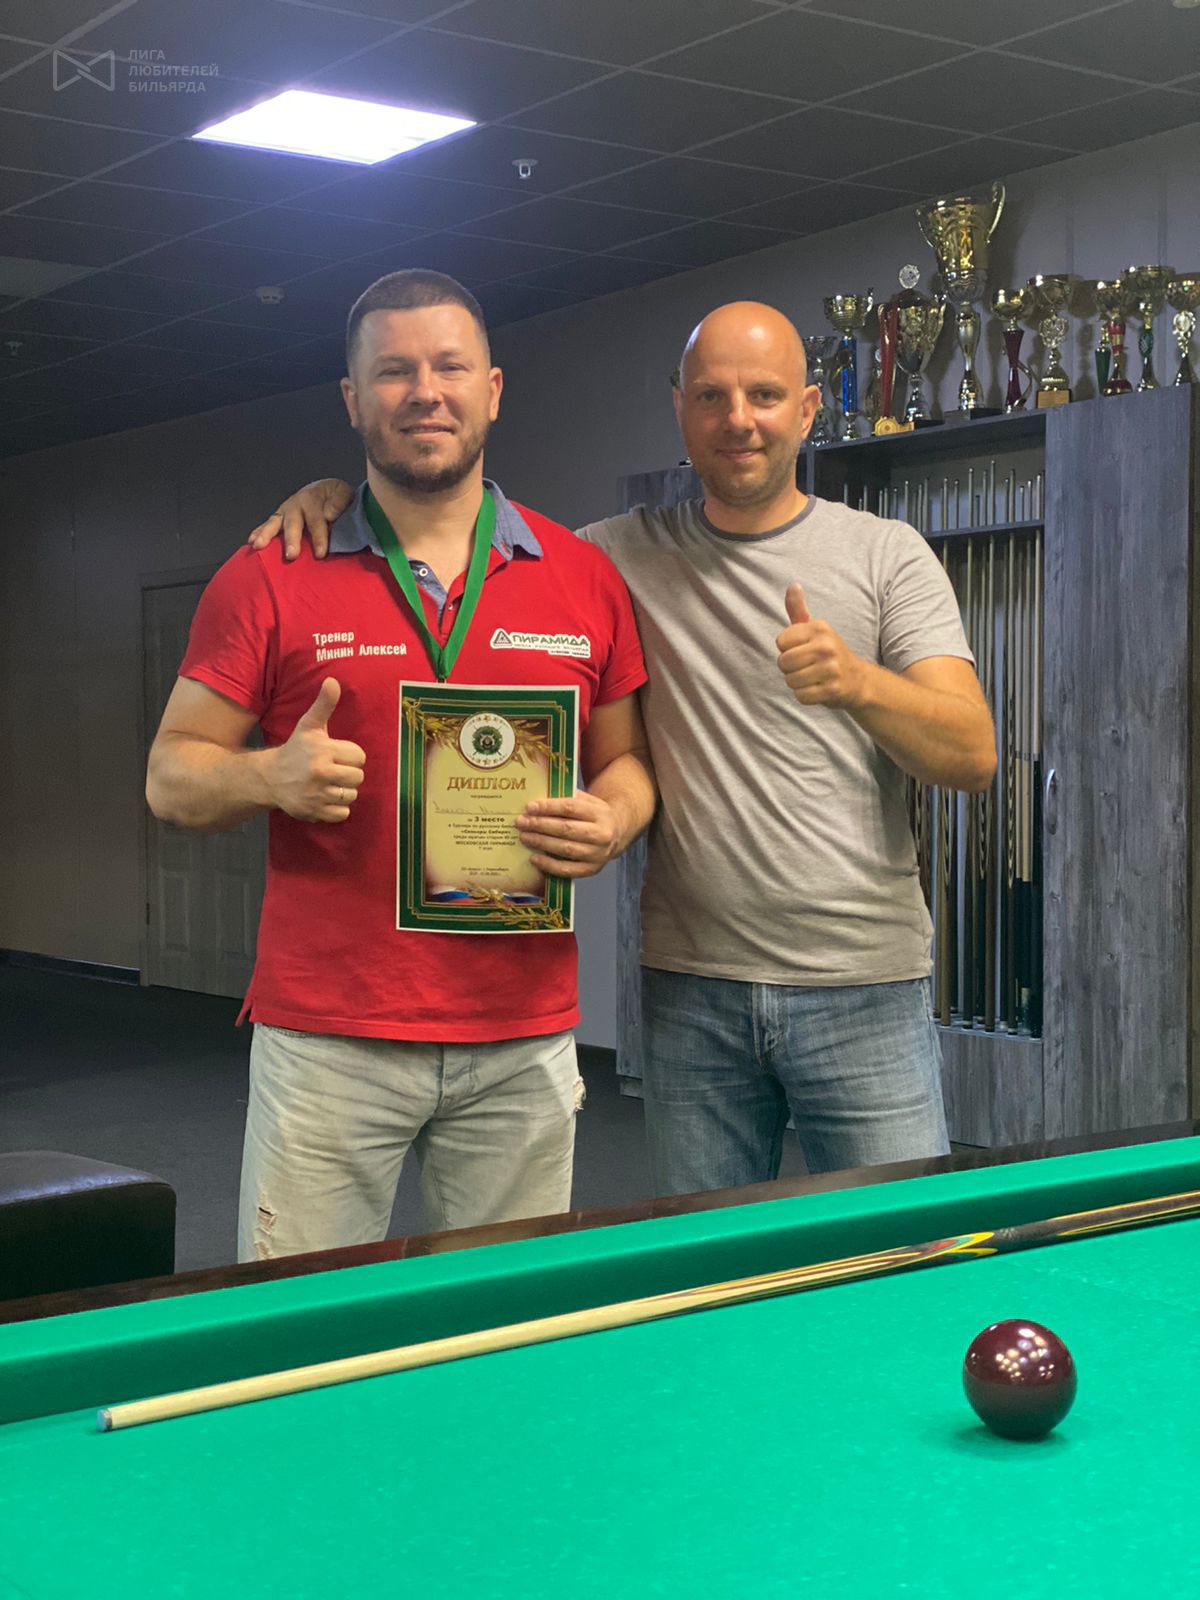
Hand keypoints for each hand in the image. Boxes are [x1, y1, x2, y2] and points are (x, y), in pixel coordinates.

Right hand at [248, 479, 354, 560]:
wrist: (325, 490)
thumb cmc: (335, 496)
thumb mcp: (343, 492)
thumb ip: (339, 501)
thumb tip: (330, 514)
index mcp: (312, 497)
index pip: (316, 519)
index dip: (318, 537)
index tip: (320, 554)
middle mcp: (295, 503)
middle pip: (293, 522)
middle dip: (291, 539)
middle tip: (291, 555)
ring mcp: (285, 510)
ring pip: (274, 522)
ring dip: (266, 535)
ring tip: (259, 546)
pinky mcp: (279, 517)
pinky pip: (267, 524)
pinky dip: (258, 532)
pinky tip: (252, 542)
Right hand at [265, 679, 365, 822]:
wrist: (270, 778)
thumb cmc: (296, 750)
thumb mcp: (309, 726)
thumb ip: (324, 705)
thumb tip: (333, 681)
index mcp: (323, 751)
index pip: (359, 757)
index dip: (350, 756)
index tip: (336, 755)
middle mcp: (320, 773)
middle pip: (358, 777)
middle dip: (349, 774)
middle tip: (334, 771)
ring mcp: (317, 794)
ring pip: (352, 796)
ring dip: (344, 791)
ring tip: (329, 784)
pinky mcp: (314, 812)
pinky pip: (343, 814)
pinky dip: (337, 809)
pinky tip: (325, 798)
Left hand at [514, 794, 622, 879]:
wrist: (617, 833)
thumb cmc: (595, 816)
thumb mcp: (589, 801)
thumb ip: (568, 798)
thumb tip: (539, 802)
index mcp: (600, 813)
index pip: (571, 808)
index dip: (549, 807)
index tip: (530, 807)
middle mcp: (601, 834)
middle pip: (566, 829)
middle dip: (540, 825)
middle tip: (522, 822)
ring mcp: (597, 854)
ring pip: (565, 849)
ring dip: (541, 843)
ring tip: (524, 837)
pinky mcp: (592, 869)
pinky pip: (567, 870)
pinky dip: (549, 865)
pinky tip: (534, 858)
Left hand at [775, 582, 867, 708]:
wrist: (857, 679)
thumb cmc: (828, 652)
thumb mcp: (815, 629)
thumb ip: (798, 610)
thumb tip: (792, 586)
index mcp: (819, 628)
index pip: (780, 642)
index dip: (787, 649)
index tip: (802, 650)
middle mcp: (826, 646)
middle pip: (783, 662)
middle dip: (789, 669)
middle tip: (806, 666)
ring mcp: (831, 669)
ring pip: (791, 681)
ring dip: (797, 683)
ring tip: (812, 677)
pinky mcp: (833, 690)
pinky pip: (801, 696)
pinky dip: (805, 696)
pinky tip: (817, 689)